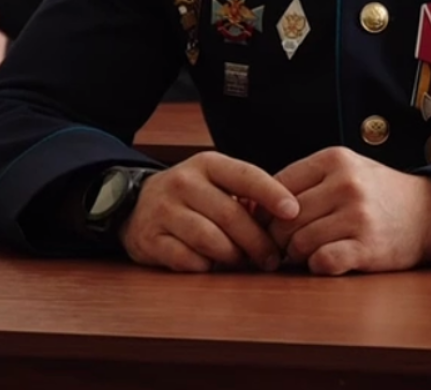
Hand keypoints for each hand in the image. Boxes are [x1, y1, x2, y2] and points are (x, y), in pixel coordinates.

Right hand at [119, 151, 299, 272]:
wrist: (136, 206)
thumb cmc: (193, 197)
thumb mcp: (216, 183)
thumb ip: (248, 196)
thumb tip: (288, 221)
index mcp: (207, 164)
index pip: (245, 175)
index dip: (271, 193)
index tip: (294, 211)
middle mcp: (182, 182)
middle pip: (230, 215)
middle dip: (257, 242)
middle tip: (271, 259)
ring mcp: (163, 210)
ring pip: (209, 239)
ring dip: (233, 257)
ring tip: (242, 262)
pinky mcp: (149, 239)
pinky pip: (187, 260)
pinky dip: (205, 267)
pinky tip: (211, 265)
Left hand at [269, 147, 430, 274]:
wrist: (430, 213)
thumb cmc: (376, 193)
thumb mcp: (343, 171)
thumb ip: (303, 181)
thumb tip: (249, 205)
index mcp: (334, 159)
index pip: (276, 186)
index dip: (265, 210)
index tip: (268, 224)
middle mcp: (346, 184)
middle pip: (285, 218)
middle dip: (278, 237)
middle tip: (283, 247)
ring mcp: (359, 215)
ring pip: (299, 242)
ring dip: (296, 255)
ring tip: (305, 254)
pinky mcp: (369, 247)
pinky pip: (324, 262)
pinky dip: (317, 266)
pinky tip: (324, 262)